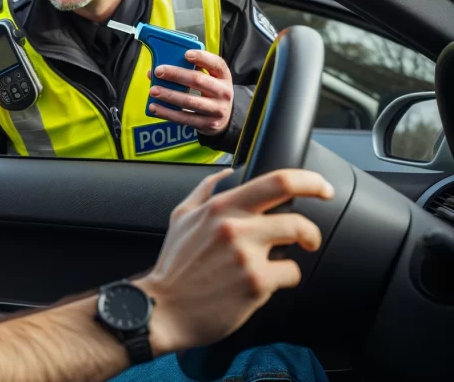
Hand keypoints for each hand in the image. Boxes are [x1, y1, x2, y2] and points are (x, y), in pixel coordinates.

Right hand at [135, 168, 333, 355]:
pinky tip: (267, 283)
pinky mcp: (256, 284)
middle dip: (311, 228)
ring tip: (285, 260)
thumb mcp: (181, 219)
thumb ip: (203, 191)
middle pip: (297, 216)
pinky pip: (291, 273)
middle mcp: (235, 227)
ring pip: (298, 243)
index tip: (320, 188)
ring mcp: (247, 256)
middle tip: (310, 237)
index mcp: (220, 207)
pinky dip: (284, 278)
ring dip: (300, 251)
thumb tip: (224, 173)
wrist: (163, 310)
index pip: (277, 181)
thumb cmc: (173, 267)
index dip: (309, 181)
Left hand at [146, 50, 233, 134]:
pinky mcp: (207, 124)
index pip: (217, 63)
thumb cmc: (210, 92)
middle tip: (158, 71)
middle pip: (198, 80)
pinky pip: (184, 118)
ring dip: (169, 95)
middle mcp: (223, 92)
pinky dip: (167, 113)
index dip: (202, 57)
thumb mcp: (209, 79)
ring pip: (190, 101)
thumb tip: (155, 72)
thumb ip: (188, 71)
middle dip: (176, 75)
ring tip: (153, 90)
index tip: (186, 54)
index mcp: (224, 76)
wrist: (225, 118)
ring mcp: (217, 110)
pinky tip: (154, 107)